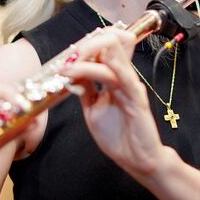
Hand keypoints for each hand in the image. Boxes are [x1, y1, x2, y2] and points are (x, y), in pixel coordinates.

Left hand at [61, 27, 166, 176]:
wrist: (135, 159)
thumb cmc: (118, 135)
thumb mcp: (92, 108)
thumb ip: (85, 89)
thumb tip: (70, 72)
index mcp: (114, 77)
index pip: (103, 46)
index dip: (83, 45)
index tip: (63, 59)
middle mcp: (123, 75)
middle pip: (111, 41)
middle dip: (85, 44)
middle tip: (67, 59)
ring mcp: (130, 84)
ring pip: (114, 53)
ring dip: (88, 54)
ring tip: (68, 66)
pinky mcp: (137, 98)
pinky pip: (124, 77)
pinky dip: (108, 67)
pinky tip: (93, 65)